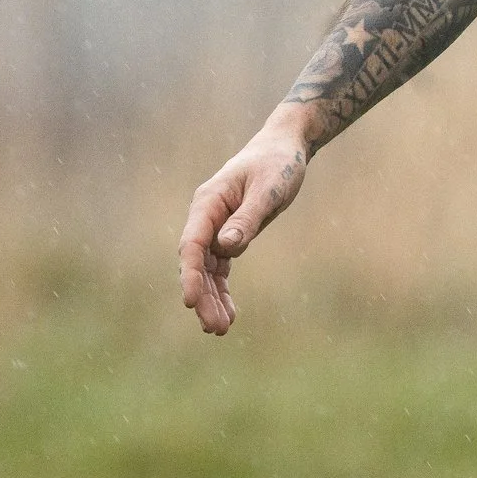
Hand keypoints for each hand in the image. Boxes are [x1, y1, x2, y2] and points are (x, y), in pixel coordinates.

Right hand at [178, 115, 311, 335]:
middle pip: (197, 263)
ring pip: (207, 270)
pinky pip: (221, 267)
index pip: (192, 244)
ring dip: (211, 298)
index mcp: (209, 202)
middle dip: (203, 296)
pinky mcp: (230, 234)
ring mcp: (216, 227)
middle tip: (214, 328)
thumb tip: (226, 247)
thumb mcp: (269, 189)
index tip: (190, 301)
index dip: (190, 274)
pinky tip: (229, 312)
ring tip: (220, 329)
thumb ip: (247, 218)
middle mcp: (207, 216)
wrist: (286, 147)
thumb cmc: (278, 163)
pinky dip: (222, 289)